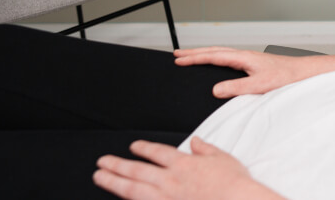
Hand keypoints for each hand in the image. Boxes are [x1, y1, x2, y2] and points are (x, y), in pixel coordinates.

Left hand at [94, 137, 281, 199]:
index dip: (143, 148)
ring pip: (132, 188)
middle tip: (102, 162)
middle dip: (117, 165)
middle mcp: (170, 180)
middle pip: (136, 170)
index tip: (133, 146)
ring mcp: (166, 198)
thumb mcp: (224, 158)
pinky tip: (120, 198)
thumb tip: (196, 141)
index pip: (157, 152)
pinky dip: (129, 199)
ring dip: (113, 182)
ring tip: (100, 177)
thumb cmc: (234, 184)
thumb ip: (205, 149)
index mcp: (184, 164)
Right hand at [174, 47, 308, 97]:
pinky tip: (215, 63)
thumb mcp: (260, 85)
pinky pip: (228, 58)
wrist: (303, 72)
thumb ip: (237, 88)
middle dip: (194, 52)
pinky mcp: (252, 64)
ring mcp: (248, 58)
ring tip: (190, 56)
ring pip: (220, 53)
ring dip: (204, 54)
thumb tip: (216, 90)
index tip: (178, 59)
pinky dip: (215, 58)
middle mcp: (244, 55)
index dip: (194, 58)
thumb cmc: (286, 77)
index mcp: (243, 58)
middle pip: (214, 51)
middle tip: (176, 54)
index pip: (213, 56)